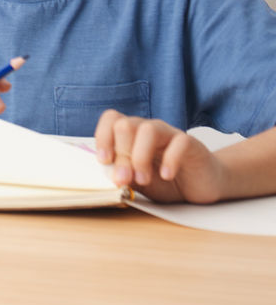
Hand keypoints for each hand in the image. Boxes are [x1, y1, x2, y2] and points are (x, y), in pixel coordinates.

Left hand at [94, 111, 225, 203]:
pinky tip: (167, 175)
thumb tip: (108, 173)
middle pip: (125, 126)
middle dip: (121, 155)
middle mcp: (149, 129)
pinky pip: (179, 142)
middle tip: (125, 179)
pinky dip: (169, 160)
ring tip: (143, 178)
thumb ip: (123, 175)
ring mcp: (170, 134)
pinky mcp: (192, 144)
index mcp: (132, 134)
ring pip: (148, 130)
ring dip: (140, 157)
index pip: (111, 119)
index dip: (103, 137)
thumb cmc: (165, 181)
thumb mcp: (137, 181)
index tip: (104, 161)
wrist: (200, 185)